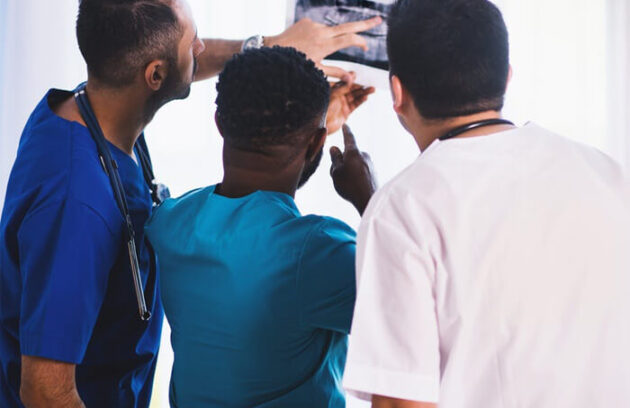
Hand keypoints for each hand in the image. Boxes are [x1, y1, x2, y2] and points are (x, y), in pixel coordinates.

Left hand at [267, 17, 382, 79]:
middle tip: (379, 20)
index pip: (349, 39)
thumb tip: (352, 79)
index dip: (360, 41)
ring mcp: (314, 25)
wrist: (273, 50)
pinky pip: (319, 28)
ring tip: (313, 51)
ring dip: (330, 40)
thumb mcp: (316, 71)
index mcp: (324, 46)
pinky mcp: (307, 21)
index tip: (365, 47)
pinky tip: (306, 45)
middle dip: (365, 24)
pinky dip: (319, 36)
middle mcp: (321, 32)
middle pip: (348, 26)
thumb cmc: (295, 65)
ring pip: (331, 31)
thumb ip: (336, 73)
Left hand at [326, 73, 374, 134]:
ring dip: (363, 93)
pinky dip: (360, 101)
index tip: (358, 75)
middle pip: (351, 89)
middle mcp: (338, 96)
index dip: (351, 79)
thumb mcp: (334, 94)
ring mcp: (342, 104)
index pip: (344, 82)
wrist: (321, 125)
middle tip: (369, 83)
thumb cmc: (323, 108)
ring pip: (355, 97)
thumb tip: (352, 76)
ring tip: (372, 89)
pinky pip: (355, 105)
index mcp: (332, 90)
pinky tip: (366, 97)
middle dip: (360, 86)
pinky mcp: (346, 112)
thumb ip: (344, 86)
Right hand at [330, 125, 376, 214]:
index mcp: (353, 152)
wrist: (369, 200)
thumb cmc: (350, 185)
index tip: (346, 125)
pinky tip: (354, 187)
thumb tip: (334, 148)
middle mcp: (364, 155)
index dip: (346, 131)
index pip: (349, 138)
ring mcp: (370, 164)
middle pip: (349, 154)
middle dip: (342, 161)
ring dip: (348, 170)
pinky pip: (361, 170)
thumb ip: (335, 158)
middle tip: (335, 174)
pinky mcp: (373, 173)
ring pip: (354, 163)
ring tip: (345, 184)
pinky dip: (355, 176)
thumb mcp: (336, 171)